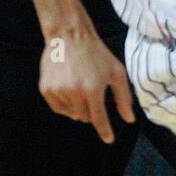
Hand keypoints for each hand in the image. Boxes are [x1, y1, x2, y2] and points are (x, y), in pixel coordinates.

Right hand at [38, 24, 135, 142]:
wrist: (69, 36)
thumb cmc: (96, 54)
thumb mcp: (116, 72)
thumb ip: (124, 97)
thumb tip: (130, 119)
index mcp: (93, 89)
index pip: (99, 119)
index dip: (104, 131)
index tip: (108, 139)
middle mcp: (74, 92)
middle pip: (85, 117)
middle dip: (91, 110)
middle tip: (91, 92)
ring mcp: (58, 90)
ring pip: (72, 113)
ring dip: (78, 106)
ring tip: (79, 86)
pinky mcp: (46, 89)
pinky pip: (58, 108)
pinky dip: (65, 105)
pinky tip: (69, 90)